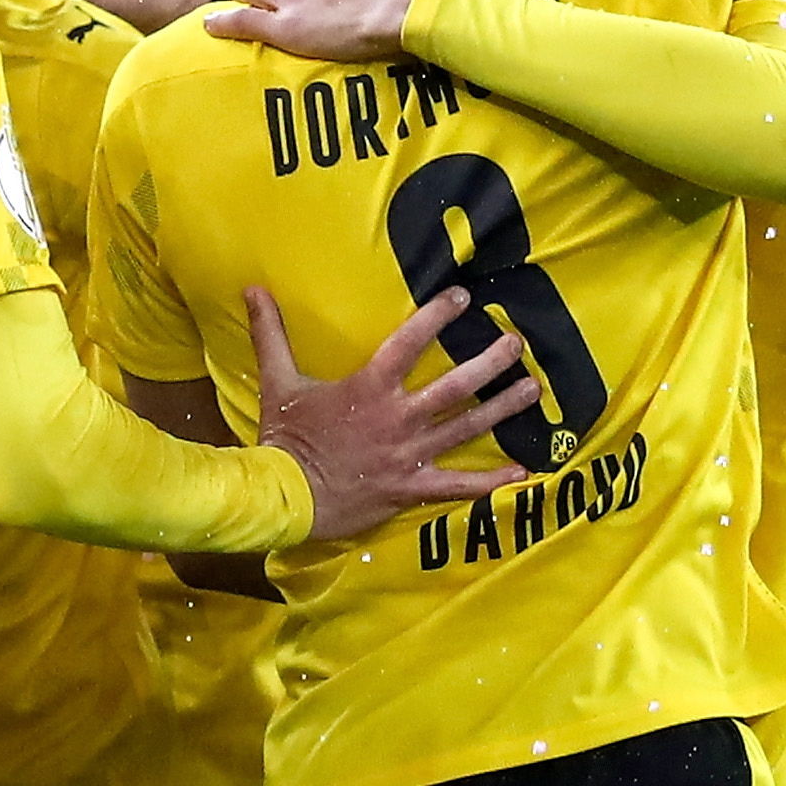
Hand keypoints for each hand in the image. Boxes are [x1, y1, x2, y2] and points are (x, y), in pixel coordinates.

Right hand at [249, 285, 533, 540]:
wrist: (284, 496)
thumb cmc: (283, 438)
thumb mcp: (277, 381)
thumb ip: (271, 333)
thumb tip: (252, 288)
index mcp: (368, 388)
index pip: (409, 342)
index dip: (437, 316)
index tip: (463, 297)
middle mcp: (398, 417)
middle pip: (456, 386)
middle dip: (491, 362)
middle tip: (516, 344)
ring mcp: (409, 454)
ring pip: (467, 428)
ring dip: (502, 408)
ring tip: (532, 388)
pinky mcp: (412, 488)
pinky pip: (460, 485)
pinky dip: (492, 480)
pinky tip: (522, 470)